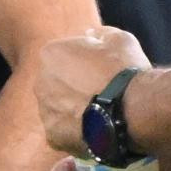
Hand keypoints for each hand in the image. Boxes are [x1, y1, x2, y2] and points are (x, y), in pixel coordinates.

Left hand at [34, 28, 149, 153]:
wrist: (131, 111)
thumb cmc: (124, 71)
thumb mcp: (119, 39)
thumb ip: (99, 35)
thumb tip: (89, 35)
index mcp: (50, 54)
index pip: (63, 56)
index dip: (85, 64)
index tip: (101, 71)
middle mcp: (39, 82)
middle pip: (57, 83)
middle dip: (74, 87)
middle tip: (100, 93)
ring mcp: (45, 111)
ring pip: (58, 109)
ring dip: (73, 110)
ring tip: (100, 114)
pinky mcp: (53, 136)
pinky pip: (64, 132)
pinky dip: (77, 132)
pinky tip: (95, 129)